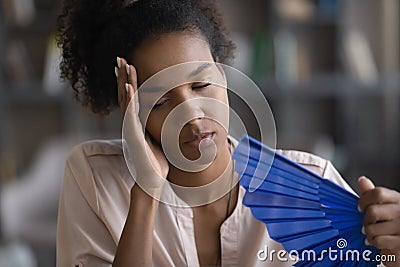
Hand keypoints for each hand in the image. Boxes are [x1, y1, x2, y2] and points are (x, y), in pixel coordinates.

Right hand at [116, 57, 168, 196]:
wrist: (152, 181)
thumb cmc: (156, 161)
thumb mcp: (158, 138)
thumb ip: (158, 125)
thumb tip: (166, 115)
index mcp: (136, 123)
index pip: (131, 98)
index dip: (128, 81)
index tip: (128, 65)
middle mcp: (131, 124)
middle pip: (125, 95)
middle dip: (123, 77)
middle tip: (120, 58)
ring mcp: (131, 129)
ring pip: (126, 101)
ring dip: (124, 82)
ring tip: (122, 65)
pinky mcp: (134, 136)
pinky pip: (131, 115)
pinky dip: (129, 100)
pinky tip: (128, 87)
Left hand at [358, 176, 399, 265]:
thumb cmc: (393, 223)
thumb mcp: (385, 205)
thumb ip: (372, 194)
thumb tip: (362, 180)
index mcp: (398, 199)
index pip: (378, 193)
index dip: (364, 200)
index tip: (360, 207)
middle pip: (372, 211)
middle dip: (365, 220)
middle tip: (367, 223)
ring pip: (372, 228)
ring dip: (368, 233)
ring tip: (372, 234)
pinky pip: (378, 241)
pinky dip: (374, 242)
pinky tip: (377, 241)